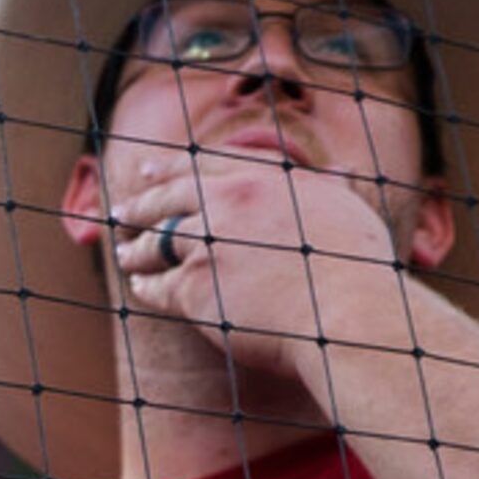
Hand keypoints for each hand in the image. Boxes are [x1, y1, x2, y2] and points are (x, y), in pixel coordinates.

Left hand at [110, 153, 416, 380]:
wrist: (350, 314)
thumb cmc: (360, 272)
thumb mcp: (348, 212)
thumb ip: (329, 189)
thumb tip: (341, 170)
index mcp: (268, 179)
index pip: (206, 165)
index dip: (170, 169)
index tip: (146, 171)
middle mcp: (233, 201)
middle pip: (169, 199)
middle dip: (139, 206)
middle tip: (118, 214)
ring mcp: (209, 241)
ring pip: (156, 242)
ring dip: (135, 249)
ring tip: (124, 254)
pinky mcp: (193, 284)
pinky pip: (158, 284)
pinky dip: (145, 284)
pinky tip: (140, 287)